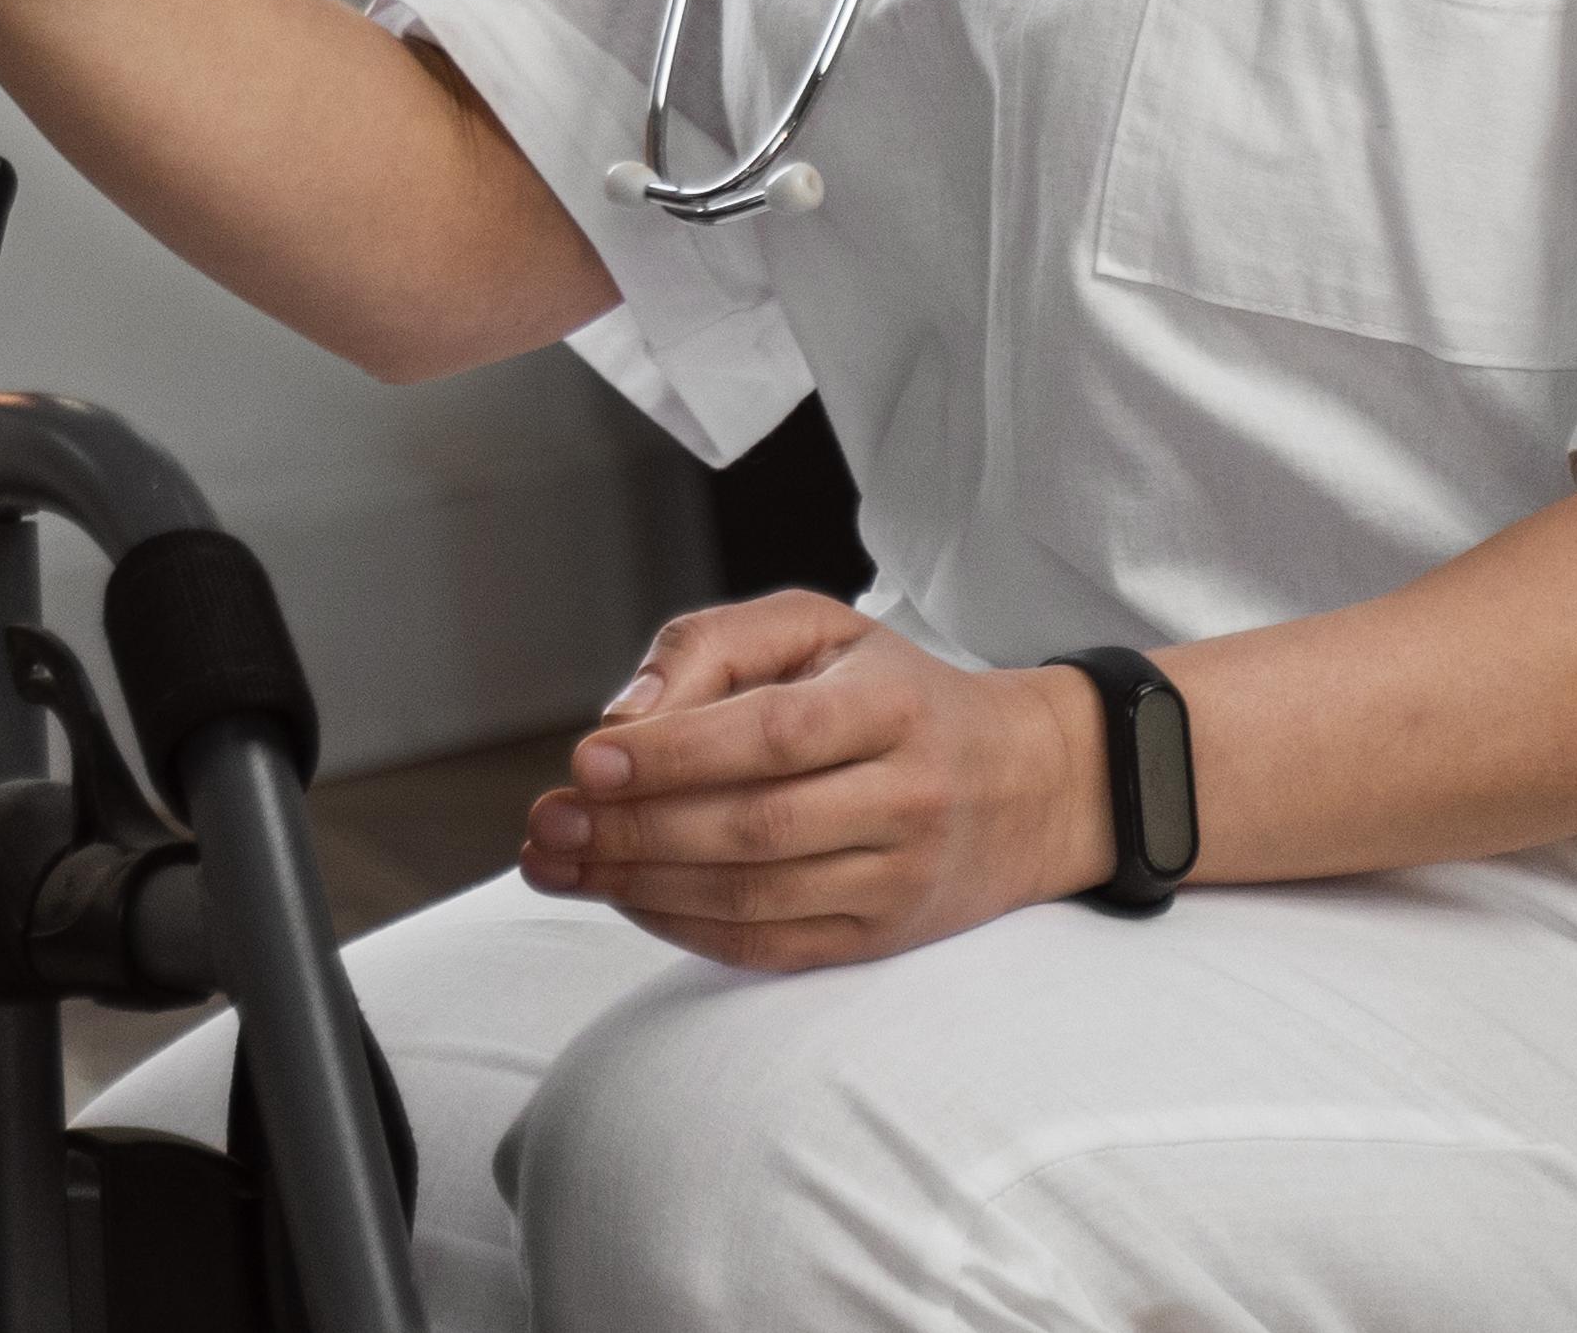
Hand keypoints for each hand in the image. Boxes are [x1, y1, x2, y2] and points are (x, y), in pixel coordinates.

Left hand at [519, 592, 1104, 970]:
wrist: (1030, 784)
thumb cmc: (893, 691)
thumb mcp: (819, 629)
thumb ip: (713, 646)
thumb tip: (624, 718)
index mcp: (892, 706)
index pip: (775, 734)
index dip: (676, 752)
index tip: (587, 759)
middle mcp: (908, 798)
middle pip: (756, 827)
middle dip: (634, 830)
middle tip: (546, 824)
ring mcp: (901, 879)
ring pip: (757, 897)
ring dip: (641, 886)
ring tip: (559, 865)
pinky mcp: (885, 937)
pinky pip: (772, 947)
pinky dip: (685, 929)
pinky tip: (625, 900)